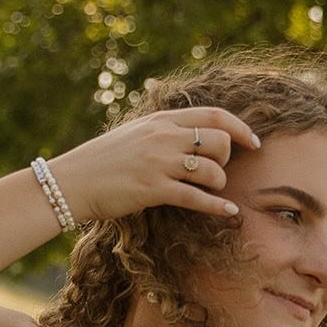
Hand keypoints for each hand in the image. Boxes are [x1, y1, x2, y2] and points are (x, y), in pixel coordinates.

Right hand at [48, 105, 260, 224]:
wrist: (72, 181)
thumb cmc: (101, 162)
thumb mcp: (134, 135)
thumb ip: (161, 131)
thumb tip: (187, 135)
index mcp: (161, 120)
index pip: (214, 115)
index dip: (240, 127)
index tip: (254, 141)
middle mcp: (163, 137)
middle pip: (218, 141)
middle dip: (227, 159)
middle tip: (219, 172)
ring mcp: (158, 163)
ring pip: (210, 169)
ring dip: (219, 183)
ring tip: (213, 192)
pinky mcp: (152, 190)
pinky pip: (195, 197)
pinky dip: (217, 206)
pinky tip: (229, 212)